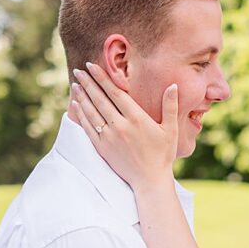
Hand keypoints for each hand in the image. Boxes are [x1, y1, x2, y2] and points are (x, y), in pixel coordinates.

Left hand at [69, 61, 177, 192]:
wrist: (150, 180)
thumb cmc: (163, 154)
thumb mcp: (171, 129)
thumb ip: (170, 106)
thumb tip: (173, 85)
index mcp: (137, 118)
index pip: (116, 93)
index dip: (103, 78)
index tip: (93, 66)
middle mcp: (120, 126)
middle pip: (100, 99)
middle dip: (88, 83)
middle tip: (78, 70)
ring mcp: (109, 137)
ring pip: (92, 112)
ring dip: (82, 96)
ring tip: (75, 84)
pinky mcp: (102, 148)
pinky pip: (88, 128)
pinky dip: (81, 115)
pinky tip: (76, 105)